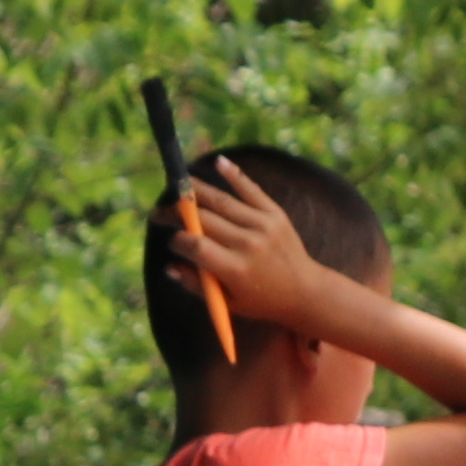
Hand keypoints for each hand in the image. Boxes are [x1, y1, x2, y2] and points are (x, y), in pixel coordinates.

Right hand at [171, 164, 348, 338]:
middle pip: (204, 219)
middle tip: (160, 212)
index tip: (171, 240)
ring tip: (177, 186)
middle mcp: (248, 243)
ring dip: (195, 191)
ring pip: (222, 201)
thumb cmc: (262, 301)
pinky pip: (251, 189)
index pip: (197, 246)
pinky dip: (233, 174)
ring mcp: (263, 224)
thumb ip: (198, 285)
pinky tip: (217, 162)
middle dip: (177, 214)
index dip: (178, 240)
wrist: (305, 291)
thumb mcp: (228, 303)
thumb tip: (169, 266)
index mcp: (235, 269)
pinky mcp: (275, 213)